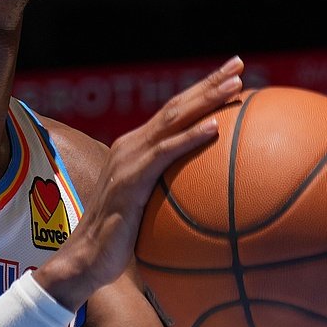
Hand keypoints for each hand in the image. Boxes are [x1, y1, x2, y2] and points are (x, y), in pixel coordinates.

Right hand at [34, 56, 244, 309]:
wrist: (87, 261)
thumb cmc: (121, 243)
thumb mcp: (152, 213)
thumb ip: (174, 198)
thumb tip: (215, 207)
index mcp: (137, 149)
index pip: (174, 112)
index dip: (202, 90)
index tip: (233, 74)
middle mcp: (131, 147)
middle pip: (176, 106)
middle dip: (208, 83)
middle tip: (239, 64)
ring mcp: (128, 161)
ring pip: (172, 120)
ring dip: (205, 100)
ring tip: (234, 84)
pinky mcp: (129, 180)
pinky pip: (164, 153)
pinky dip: (190, 138)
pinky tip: (214, 128)